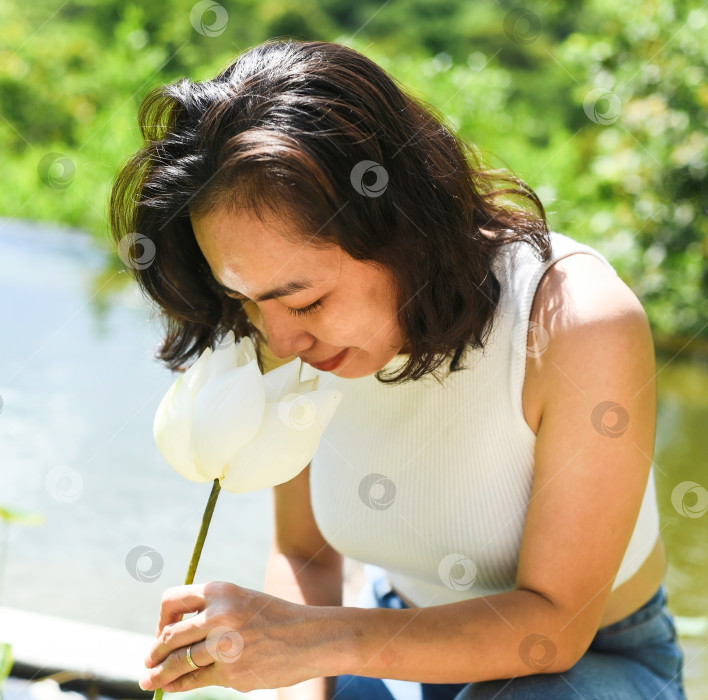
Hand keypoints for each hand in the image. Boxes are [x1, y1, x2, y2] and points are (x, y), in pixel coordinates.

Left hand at [139, 581, 319, 693]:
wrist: (311, 637)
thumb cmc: (274, 618)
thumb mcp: (243, 601)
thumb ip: (212, 612)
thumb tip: (173, 636)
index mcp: (221, 590)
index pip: (172, 600)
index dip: (162, 618)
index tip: (162, 631)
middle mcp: (219, 614)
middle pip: (170, 636)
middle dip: (154, 653)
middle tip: (148, 662)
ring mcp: (225, 646)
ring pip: (179, 662)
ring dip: (160, 675)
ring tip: (150, 680)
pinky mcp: (232, 673)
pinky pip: (198, 681)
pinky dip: (181, 685)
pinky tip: (172, 688)